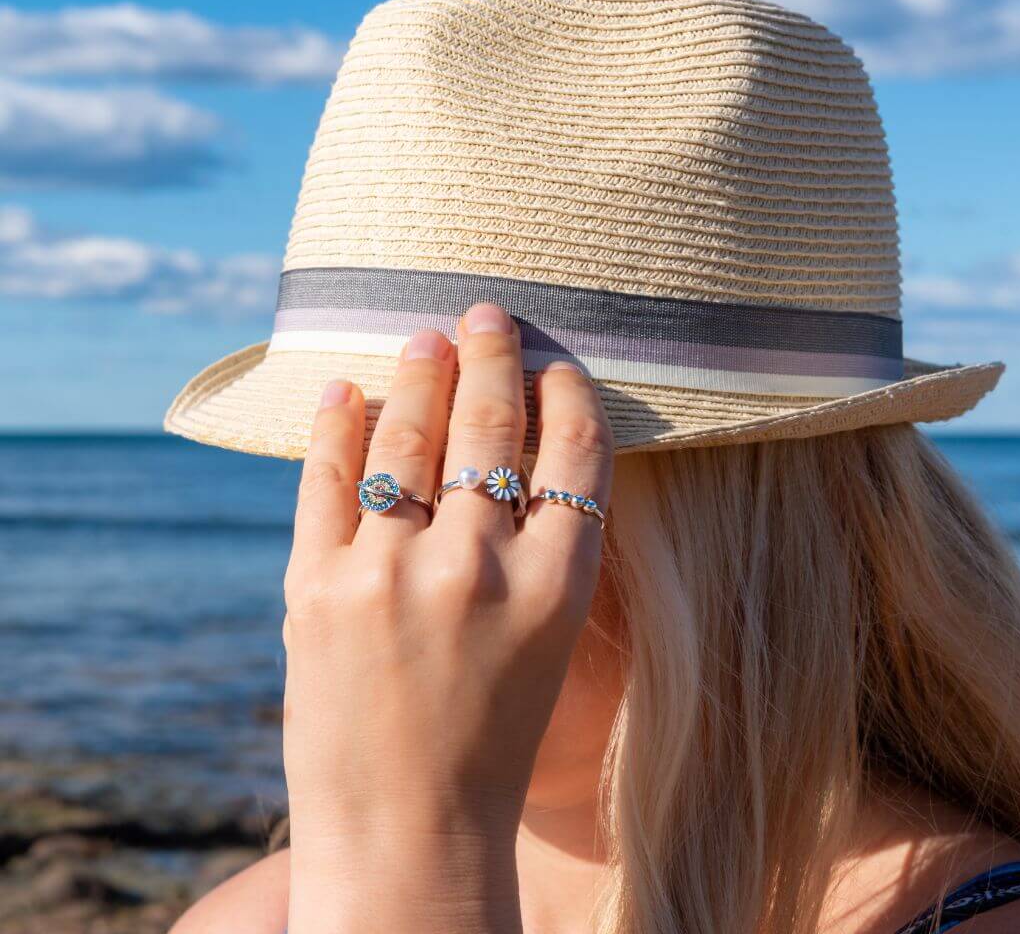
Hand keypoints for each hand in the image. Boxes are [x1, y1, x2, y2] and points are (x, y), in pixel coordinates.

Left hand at [281, 301, 613, 933]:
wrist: (409, 837)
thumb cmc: (494, 743)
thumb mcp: (549, 643)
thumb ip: (546, 551)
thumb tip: (523, 452)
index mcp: (559, 586)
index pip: (575, 454)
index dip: (567, 395)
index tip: (556, 364)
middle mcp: (480, 567)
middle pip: (492, 427)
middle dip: (493, 357)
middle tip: (487, 312)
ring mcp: (391, 575)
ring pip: (409, 439)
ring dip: (421, 377)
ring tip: (426, 338)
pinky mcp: (314, 590)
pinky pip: (325, 481)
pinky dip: (335, 426)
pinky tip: (344, 389)